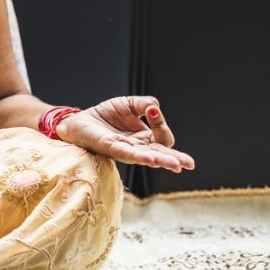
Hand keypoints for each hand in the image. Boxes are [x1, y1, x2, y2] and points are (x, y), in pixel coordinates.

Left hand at [55, 96, 194, 172]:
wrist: (79, 120)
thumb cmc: (105, 116)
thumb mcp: (128, 104)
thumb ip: (144, 104)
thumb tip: (155, 106)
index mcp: (145, 139)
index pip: (162, 137)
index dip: (160, 122)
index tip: (151, 109)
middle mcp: (137, 148)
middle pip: (160, 154)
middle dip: (175, 158)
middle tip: (189, 163)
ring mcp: (125, 150)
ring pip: (147, 158)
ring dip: (162, 160)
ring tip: (177, 165)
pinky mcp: (110, 149)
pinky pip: (127, 155)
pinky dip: (139, 157)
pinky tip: (150, 160)